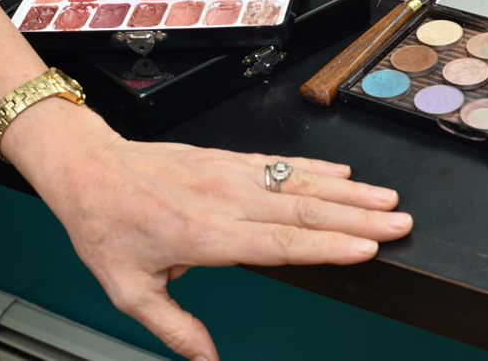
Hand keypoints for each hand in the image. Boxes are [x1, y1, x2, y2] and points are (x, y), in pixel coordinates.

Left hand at [5, 102, 412, 360]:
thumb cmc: (106, 226)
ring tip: (386, 198)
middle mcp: (224, 199)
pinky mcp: (227, 159)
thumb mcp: (128, 290)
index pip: (280, 243)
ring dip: (347, 190)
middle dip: (357, 217)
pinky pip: (279, 163)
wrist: (88, 169)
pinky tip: (342, 172)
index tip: (368, 246)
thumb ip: (175, 327)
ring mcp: (228, 175)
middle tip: (399, 221)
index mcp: (204, 235)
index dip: (328, 245)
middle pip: (303, 210)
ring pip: (299, 182)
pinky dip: (315, 168)